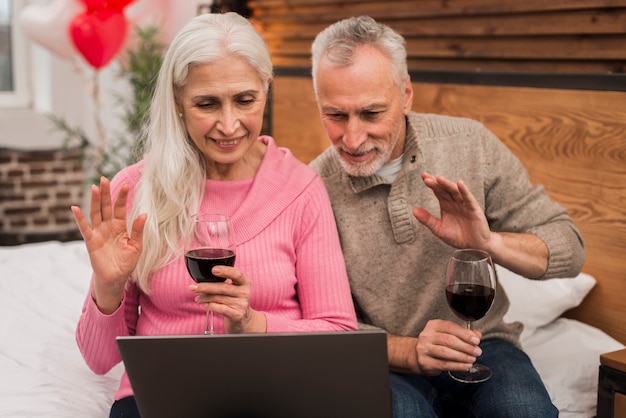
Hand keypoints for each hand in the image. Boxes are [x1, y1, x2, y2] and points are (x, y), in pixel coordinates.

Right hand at [71, 177, 145, 312]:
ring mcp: (98, 233)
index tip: (125, 185)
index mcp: (120, 226)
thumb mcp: (136, 246)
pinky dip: (80, 219)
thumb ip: (137, 230)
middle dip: (105, 193)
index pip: (120, 208)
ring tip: (94, 188)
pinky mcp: (91, 242)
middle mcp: (108, 227)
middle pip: (106, 207)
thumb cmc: (126, 262)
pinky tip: (75, 208)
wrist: (116, 278)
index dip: (121, 197)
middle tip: (103, 179)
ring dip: (95, 201)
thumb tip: (144, 214)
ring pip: (96, 214)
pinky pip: (85, 228)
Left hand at [188, 265, 266, 332]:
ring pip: (218, 298)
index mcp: (244, 282)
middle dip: (205, 287)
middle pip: (223, 287)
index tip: (213, 269)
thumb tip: (202, 278)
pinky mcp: (237, 315)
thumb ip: (223, 281)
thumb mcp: (234, 288)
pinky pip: (220, 309)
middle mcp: (245, 293)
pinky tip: (206, 305)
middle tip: (192, 287)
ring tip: (198, 298)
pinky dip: (210, 306)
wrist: (242, 319)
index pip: (237, 274)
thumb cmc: (233, 300)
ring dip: (204, 298)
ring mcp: (241, 304)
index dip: (225, 271)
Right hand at [388, 320, 481, 374]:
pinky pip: (444, 364)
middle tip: (477, 352)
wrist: (418, 355)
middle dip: (466, 347)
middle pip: (449, 340)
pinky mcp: (425, 362)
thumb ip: (463, 334)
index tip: (476, 340)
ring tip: (472, 359)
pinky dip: (457, 366)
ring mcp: (424, 349)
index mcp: (433, 325)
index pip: (450, 327)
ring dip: (462, 357)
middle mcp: (426, 335)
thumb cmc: (436, 343)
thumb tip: (477, 335)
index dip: (465, 334)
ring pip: (446, 353)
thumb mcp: (448, 334)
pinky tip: (466, 366)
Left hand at [413, 172, 491, 250]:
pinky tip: (459, 184)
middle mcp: (455, 202)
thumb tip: (413, 210)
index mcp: (446, 205)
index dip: (432, 184)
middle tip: (426, 178)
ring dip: (447, 185)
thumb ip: (427, 220)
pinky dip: (465, 191)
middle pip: (445, 190)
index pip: (438, 192)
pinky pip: (469, 199)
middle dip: (436, 183)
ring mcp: (465, 205)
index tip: (423, 176)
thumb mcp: (439, 229)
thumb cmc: (457, 236)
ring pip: (455, 192)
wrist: (474, 246)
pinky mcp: (474, 210)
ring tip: (438, 179)